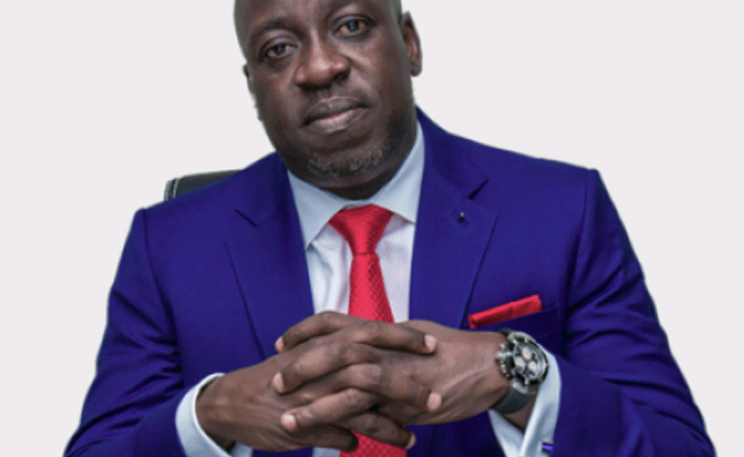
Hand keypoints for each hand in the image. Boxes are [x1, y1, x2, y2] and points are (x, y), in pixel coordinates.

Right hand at [196, 314, 439, 451]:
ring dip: (390, 428)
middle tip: (435, 399)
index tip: (432, 344)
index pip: (370, 333)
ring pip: (361, 412)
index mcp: (324, 345)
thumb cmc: (278, 376)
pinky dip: (356, 443)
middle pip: (372, 372)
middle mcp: (320, 368)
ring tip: (411, 438)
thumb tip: (375, 357)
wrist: (233, 401)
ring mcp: (312, 399)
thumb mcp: (308, 353)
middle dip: (408, 387)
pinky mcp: (302, 427)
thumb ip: (340, 351)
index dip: (403, 337)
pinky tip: (364, 447)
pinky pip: (339, 438)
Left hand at [275, 313, 512, 428]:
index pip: (332, 322)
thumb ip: (382, 341)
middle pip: (331, 351)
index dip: (304, 331)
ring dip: (312, 406)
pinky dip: (343, 427)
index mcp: (381, 330)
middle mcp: (383, 349)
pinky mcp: (405, 405)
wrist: (487, 366)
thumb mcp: (410, 335)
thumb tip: (360, 342)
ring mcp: (394, 377)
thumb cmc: (450, 349)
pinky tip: (324, 439)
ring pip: (344, 388)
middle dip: (299, 368)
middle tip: (274, 382)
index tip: (282, 343)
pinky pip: (369, 417)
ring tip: (286, 420)